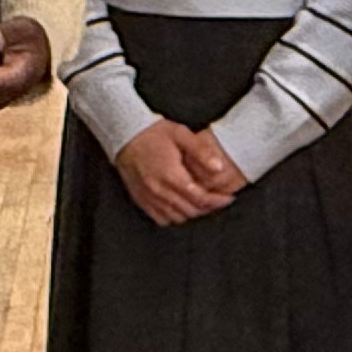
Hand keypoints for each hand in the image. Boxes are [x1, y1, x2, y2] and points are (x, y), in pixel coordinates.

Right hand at [113, 122, 246, 227]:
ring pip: (177, 217)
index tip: (228, 198)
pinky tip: (182, 207)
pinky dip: (175, 216)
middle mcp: (159, 190)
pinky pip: (161, 219)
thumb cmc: (152, 132)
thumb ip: (201, 151)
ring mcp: (148, 197)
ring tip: (203, 203)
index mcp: (171, 175)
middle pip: (191, 210)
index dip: (218, 201)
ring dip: (193, 213)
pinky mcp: (140, 200)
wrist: (123, 134)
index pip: (200, 198)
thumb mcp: (180, 134)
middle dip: (209, 208)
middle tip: (219, 200)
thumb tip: (219, 167)